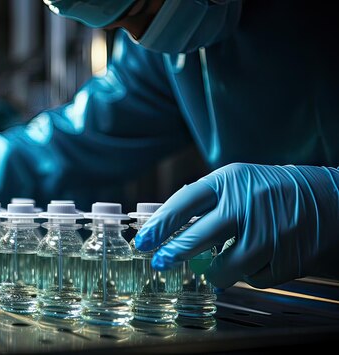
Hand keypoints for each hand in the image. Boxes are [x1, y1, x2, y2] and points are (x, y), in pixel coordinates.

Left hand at [134, 163, 338, 288]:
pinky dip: (250, 275)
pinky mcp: (288, 259)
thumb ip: (204, 202)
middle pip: (199, 237)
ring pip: (226, 267)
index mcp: (231, 181)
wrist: (328, 200)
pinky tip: (259, 260)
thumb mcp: (237, 183)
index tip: (143, 241)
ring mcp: (270, 233)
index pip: (186, 202)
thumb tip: (165, 227)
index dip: (161, 225)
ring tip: (219, 266)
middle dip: (175, 253)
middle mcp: (248, 204)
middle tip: (160, 263)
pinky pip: (253, 279)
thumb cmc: (269, 192)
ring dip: (217, 272)